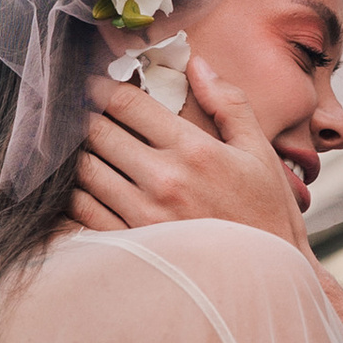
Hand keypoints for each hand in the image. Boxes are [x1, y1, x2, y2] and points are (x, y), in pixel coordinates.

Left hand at [67, 61, 307, 248]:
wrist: (268, 279)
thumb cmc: (266, 214)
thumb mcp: (259, 152)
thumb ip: (229, 104)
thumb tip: (198, 64)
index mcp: (193, 150)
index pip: (128, 104)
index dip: (102, 86)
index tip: (92, 82)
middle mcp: (164, 180)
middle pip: (98, 132)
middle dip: (83, 115)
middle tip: (75, 108)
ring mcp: (143, 215)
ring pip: (85, 170)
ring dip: (76, 152)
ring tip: (76, 144)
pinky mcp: (132, 244)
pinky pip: (83, 211)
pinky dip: (74, 193)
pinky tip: (79, 185)